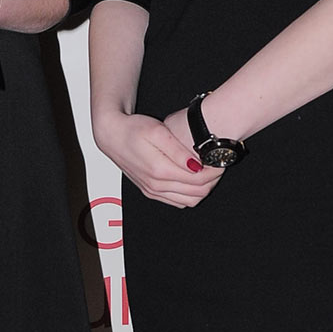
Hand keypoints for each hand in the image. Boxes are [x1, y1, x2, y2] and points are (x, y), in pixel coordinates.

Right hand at [93, 111, 224, 208]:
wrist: (111, 136)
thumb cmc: (132, 130)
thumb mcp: (157, 131)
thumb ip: (177, 150)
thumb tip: (196, 165)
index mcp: (159, 170)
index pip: (199, 179)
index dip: (215, 170)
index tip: (221, 158)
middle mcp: (156, 186)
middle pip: (197, 193)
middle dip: (213, 180)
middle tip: (219, 164)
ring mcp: (153, 191)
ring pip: (189, 201)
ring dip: (203, 189)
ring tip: (208, 171)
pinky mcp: (151, 192)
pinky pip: (178, 202)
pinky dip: (191, 194)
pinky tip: (193, 178)